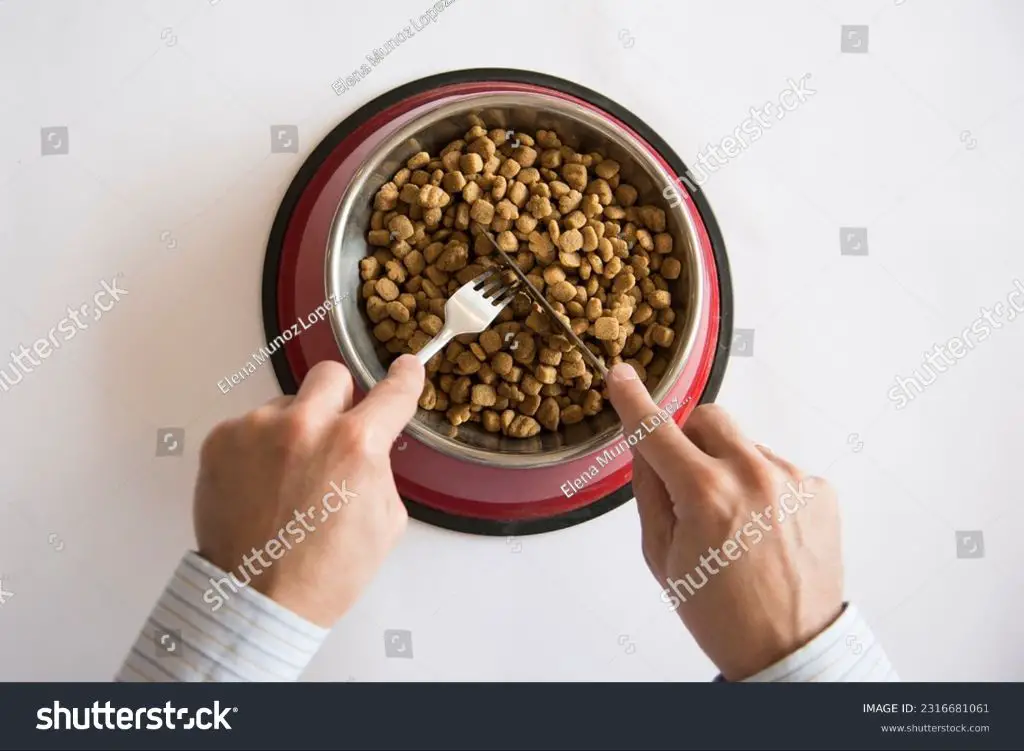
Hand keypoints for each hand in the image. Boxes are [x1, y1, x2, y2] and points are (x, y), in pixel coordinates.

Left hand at [193, 355, 423, 626]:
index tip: (404, 367)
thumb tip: (370, 444)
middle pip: (331, 375)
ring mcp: (256, 429)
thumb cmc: (325, 571)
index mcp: (356, 445)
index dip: (404, 378)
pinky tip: (260, 485)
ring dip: (293, 429)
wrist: (260, 601)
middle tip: (334, 434)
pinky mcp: (221, 440)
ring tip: (286, 480)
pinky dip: (258, 448)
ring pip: (286, 404)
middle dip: (339, 399)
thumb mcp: (385, 520)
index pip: (392, 393)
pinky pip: (250, 426)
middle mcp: (305, 426)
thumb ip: (379, 467)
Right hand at [606, 364, 843, 680]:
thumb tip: (645, 446)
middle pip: (707, 417)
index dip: (633, 401)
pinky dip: (762, 487)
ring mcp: (793, 479)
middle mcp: (753, 475)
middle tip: (685, 478)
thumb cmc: (721, 612)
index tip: (621, 377)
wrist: (790, 648)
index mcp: (706, 494)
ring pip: (743, 444)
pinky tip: (763, 528)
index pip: (657, 431)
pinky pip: (777, 468)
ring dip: (728, 466)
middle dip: (688, 436)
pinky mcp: (819, 489)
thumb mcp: (662, 555)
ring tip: (734, 523)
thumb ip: (649, 491)